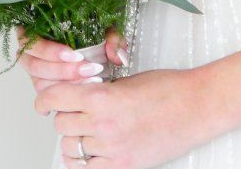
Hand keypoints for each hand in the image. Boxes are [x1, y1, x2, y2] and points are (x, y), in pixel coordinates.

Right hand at [15, 25, 127, 92]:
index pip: (30, 42)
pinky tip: (82, 94)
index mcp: (35, 32)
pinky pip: (48, 96)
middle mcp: (31, 54)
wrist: (97, 49)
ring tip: (89, 81)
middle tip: (87, 70)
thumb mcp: (103, 29)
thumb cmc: (91, 35)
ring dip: (64, 85)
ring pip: (39, 83)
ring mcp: (36, 73)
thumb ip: (111, 38)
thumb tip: (115, 55)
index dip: (50, 51)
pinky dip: (65, 96)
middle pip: (34, 66)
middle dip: (62, 71)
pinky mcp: (44, 88)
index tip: (75, 55)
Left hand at [34, 65, 217, 168]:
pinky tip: (89, 154)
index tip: (43, 104)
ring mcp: (112, 148)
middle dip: (64, 118)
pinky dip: (84, 163)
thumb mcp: (126, 81)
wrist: (197, 107)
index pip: (54, 99)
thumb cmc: (169, 90)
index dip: (44, 101)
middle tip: (75, 114)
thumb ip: (98, 92)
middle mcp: (103, 124)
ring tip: (85, 133)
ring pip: (72, 148)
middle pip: (61, 125)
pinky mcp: (124, 166)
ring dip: (74, 140)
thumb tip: (79, 98)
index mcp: (101, 97)